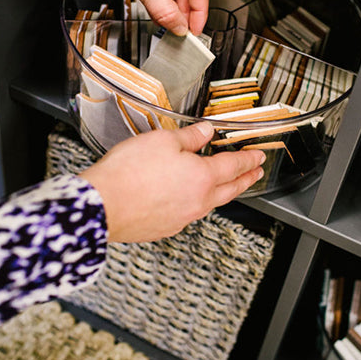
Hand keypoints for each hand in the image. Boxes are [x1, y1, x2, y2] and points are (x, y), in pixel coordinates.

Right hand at [78, 122, 264, 242]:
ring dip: (223, 193)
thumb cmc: (128, 173)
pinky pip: (189, 214)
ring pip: (211, 204)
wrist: (102, 206)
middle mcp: (197, 201)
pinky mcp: (165, 228)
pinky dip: (197, 204)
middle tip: (256, 173)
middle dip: (246, 179)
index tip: (258, 156)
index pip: (233, 166)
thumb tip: (206, 131)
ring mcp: (182, 218)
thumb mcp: (162, 141)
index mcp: (202, 177)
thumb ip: (189, 136)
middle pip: (230, 190)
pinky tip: (189, 199)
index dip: (248, 159)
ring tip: (227, 186)